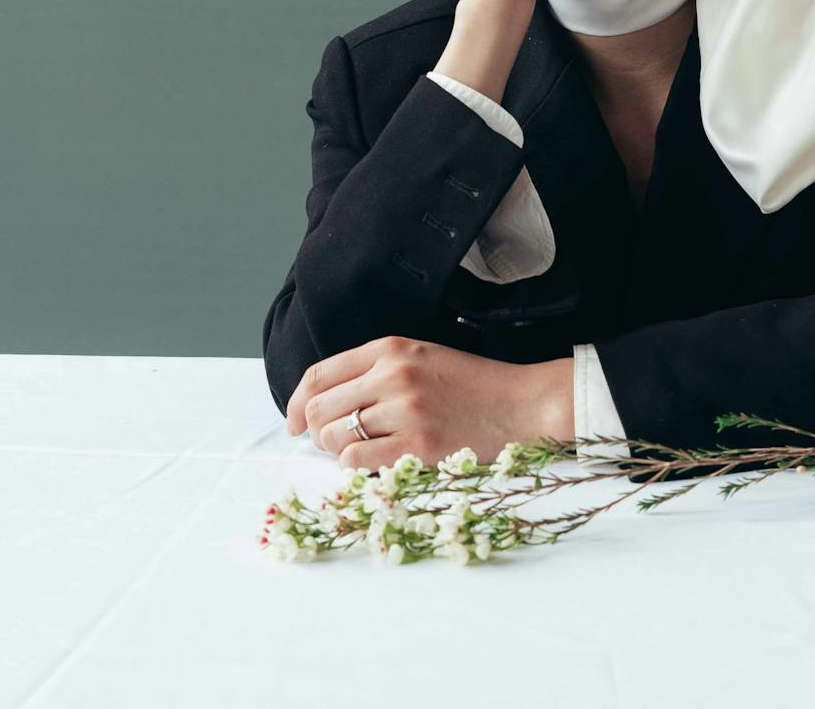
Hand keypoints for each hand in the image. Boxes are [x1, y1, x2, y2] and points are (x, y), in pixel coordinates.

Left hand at [284, 336, 572, 472]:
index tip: (293, 421)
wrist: (522, 404)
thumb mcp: (423, 357)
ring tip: (357, 451)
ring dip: (336, 451)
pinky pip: (357, 461)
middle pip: (319, 409)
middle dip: (315, 431)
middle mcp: (392, 375)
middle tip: (329, 442)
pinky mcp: (416, 445)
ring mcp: (404, 411)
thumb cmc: (473, 385)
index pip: (319, 375)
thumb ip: (376, 371)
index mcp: (391, 348)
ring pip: (335, 438)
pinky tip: (374, 462)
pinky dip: (354, 466)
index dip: (295, 402)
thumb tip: (322, 404)